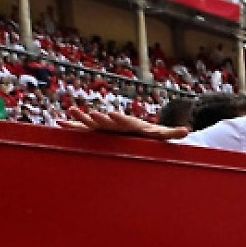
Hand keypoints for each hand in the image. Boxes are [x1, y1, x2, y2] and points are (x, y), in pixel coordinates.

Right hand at [64, 107, 187, 139]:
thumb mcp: (161, 134)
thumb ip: (172, 133)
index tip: (111, 115)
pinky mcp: (98, 131)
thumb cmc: (150, 134)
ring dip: (80, 119)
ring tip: (69, 112)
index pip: (124, 121)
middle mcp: (115, 123)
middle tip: (86, 112)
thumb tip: (186, 132)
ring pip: (91, 123)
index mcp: (130, 124)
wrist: (136, 129)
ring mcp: (105, 126)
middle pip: (105, 121)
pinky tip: (59, 124)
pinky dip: (73, 127)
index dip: (118, 119)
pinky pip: (84, 130)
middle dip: (96, 118)